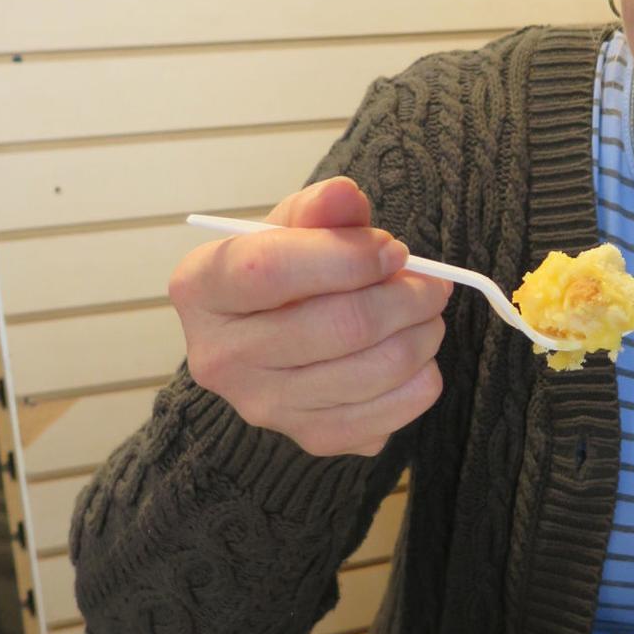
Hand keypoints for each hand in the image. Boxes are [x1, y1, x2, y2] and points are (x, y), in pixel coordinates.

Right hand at [170, 176, 450, 456]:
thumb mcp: (292, 228)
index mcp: (201, 288)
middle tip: (431, 282)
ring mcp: (264, 407)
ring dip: (423, 334)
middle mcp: (220, 357)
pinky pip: (390, 416)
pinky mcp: (309, 438)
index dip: (348, 257)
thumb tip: (344, 195)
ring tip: (426, 312)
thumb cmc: (285, 273)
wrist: (271, 339)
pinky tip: (415, 354)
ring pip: (374, 371)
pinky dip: (421, 380)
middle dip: (406, 297)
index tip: (394, 250)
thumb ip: (319, 209)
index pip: (272, 271)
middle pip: (340, 326)